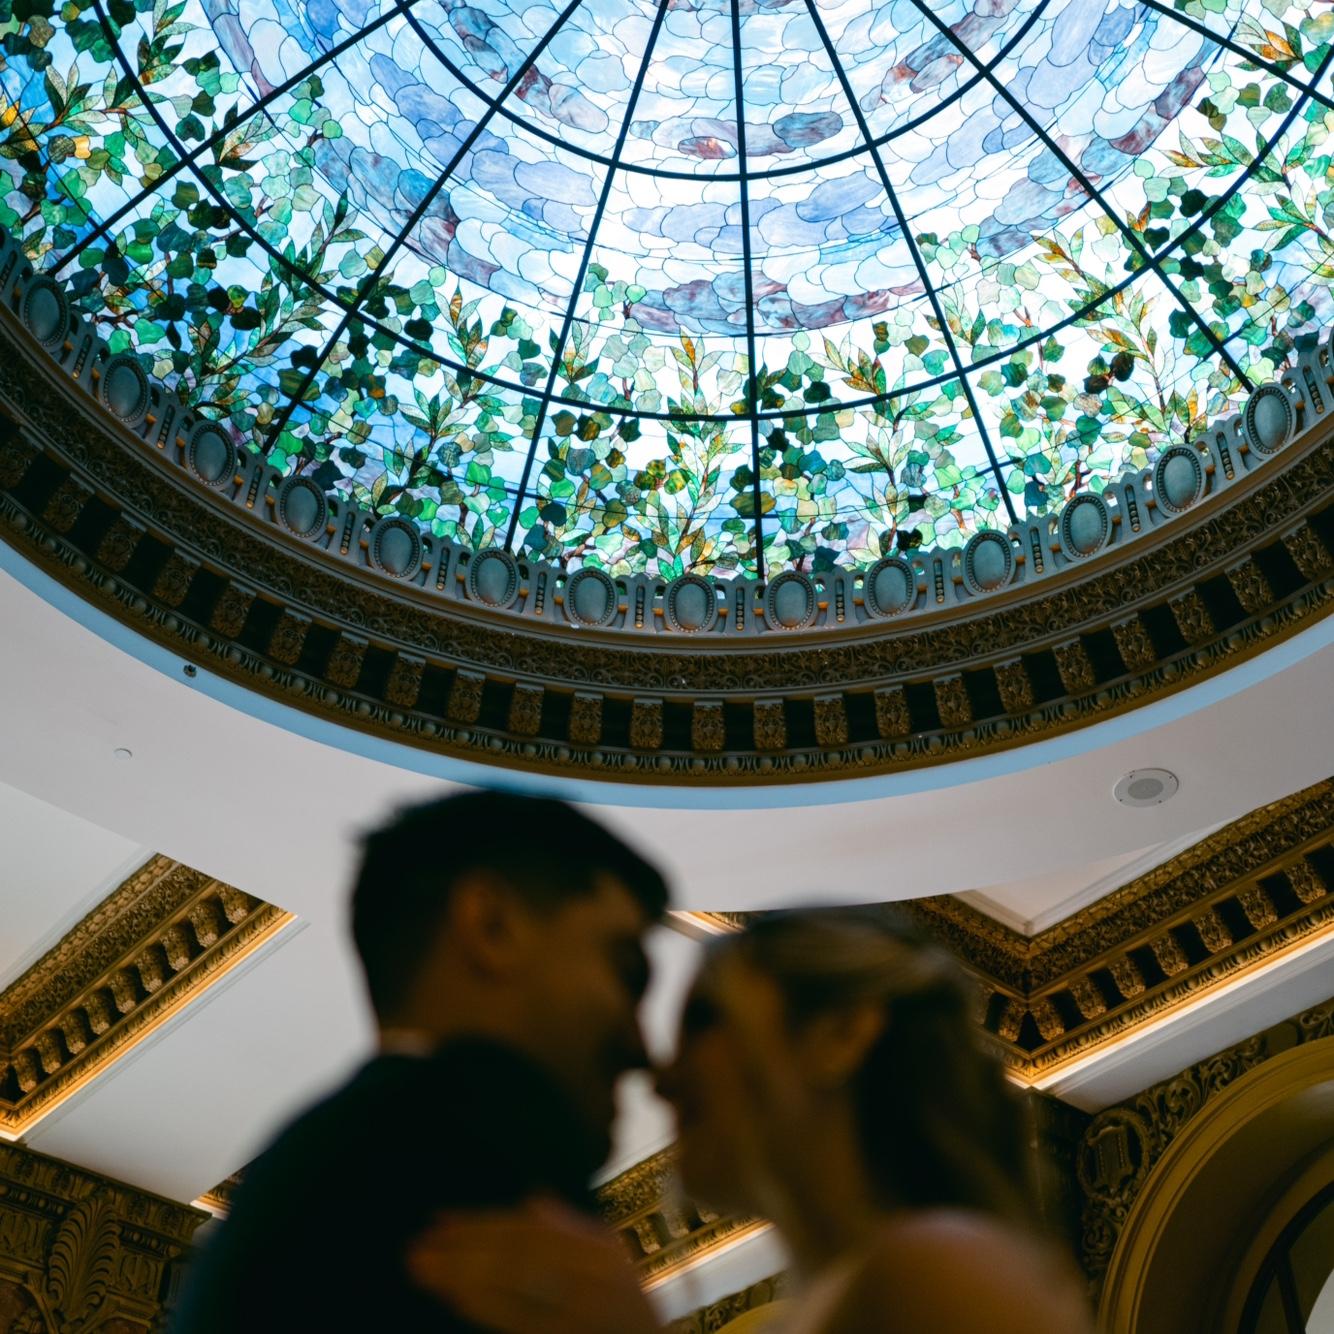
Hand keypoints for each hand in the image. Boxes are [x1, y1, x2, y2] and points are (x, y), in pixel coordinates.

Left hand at [406, 1197, 661, 1333]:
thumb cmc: (634, 1306)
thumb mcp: (612, 1258)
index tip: (440, 1220)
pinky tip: (455, 1296)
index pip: (529, 1230)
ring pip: (511, 1284)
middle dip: (461, 1248)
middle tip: (416, 1247)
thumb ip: (571, 1229)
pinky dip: (483, 1305)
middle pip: (515, 1254)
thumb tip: (532, 1201)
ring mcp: (579, 1310)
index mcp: (599, 1250)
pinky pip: (518, 1318)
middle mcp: (591, 1275)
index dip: (482, 1223)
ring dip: (461, 1275)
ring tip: (422, 1268)